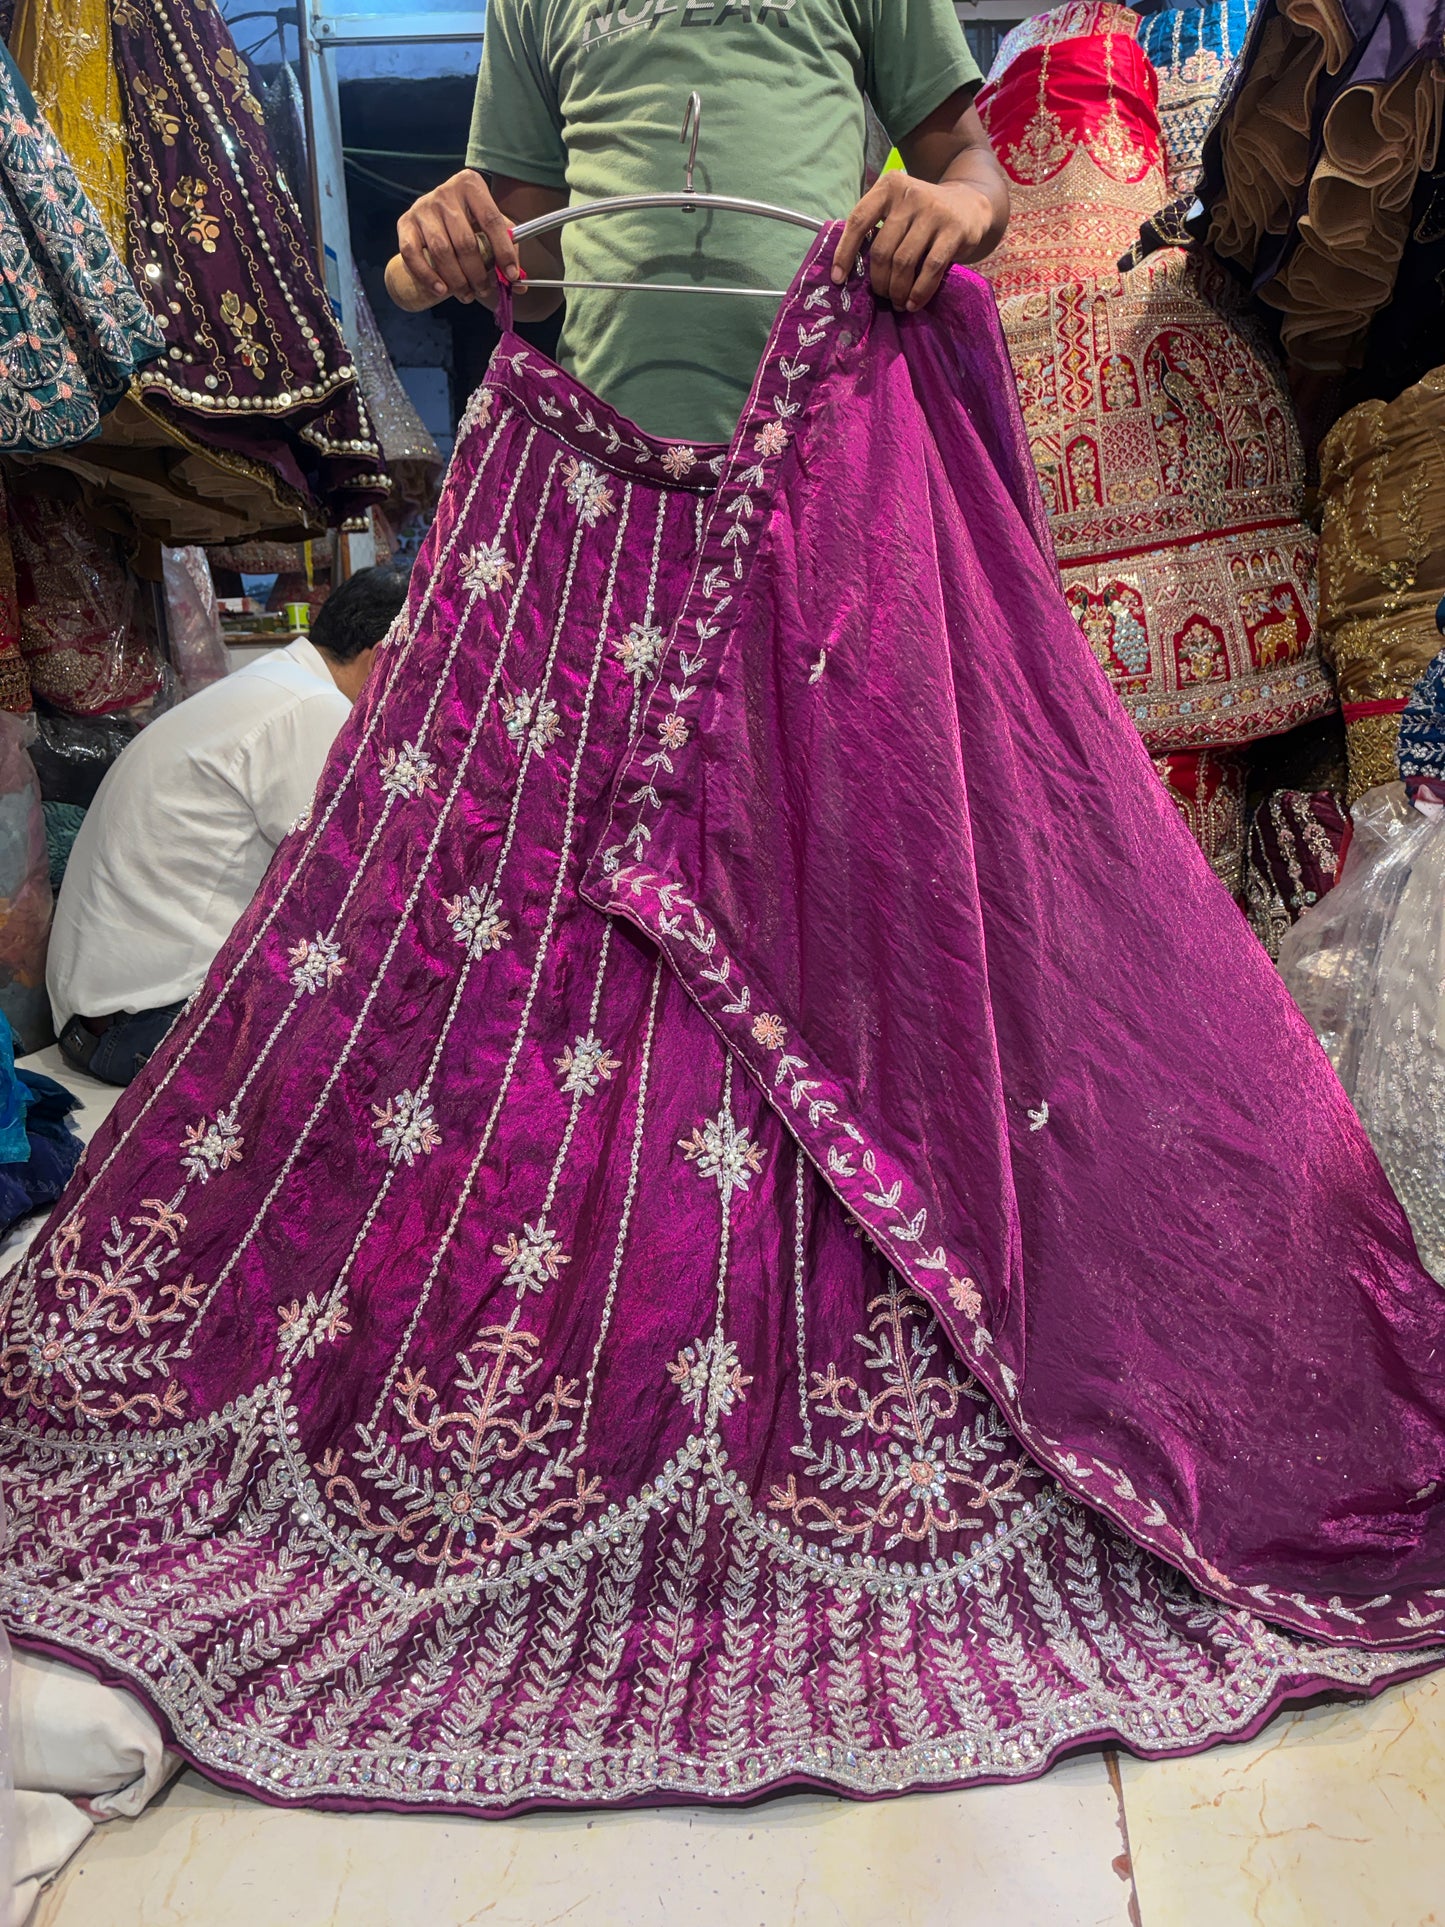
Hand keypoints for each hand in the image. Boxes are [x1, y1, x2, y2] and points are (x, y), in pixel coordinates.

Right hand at [396, 170, 520, 306]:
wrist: (434, 213)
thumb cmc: (468, 220)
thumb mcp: (490, 225)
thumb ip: (507, 248)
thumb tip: (519, 284)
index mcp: (470, 185)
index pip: (491, 221)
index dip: (504, 251)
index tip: (511, 276)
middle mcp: (445, 192)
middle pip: (465, 242)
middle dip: (477, 273)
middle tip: (484, 290)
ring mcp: (422, 207)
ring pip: (441, 251)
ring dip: (457, 280)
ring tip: (467, 295)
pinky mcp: (404, 223)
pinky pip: (412, 255)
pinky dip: (427, 276)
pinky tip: (441, 290)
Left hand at [832, 174, 996, 311]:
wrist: (971, 203)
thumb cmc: (925, 215)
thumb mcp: (899, 209)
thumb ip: (879, 227)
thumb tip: (850, 270)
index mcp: (889, 187)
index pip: (858, 221)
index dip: (845, 252)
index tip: (838, 279)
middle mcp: (910, 194)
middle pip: (882, 249)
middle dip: (878, 281)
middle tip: (882, 295)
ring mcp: (934, 211)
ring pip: (904, 262)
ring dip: (897, 290)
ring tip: (897, 302)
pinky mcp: (954, 230)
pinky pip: (930, 269)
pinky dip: (919, 292)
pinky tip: (913, 303)